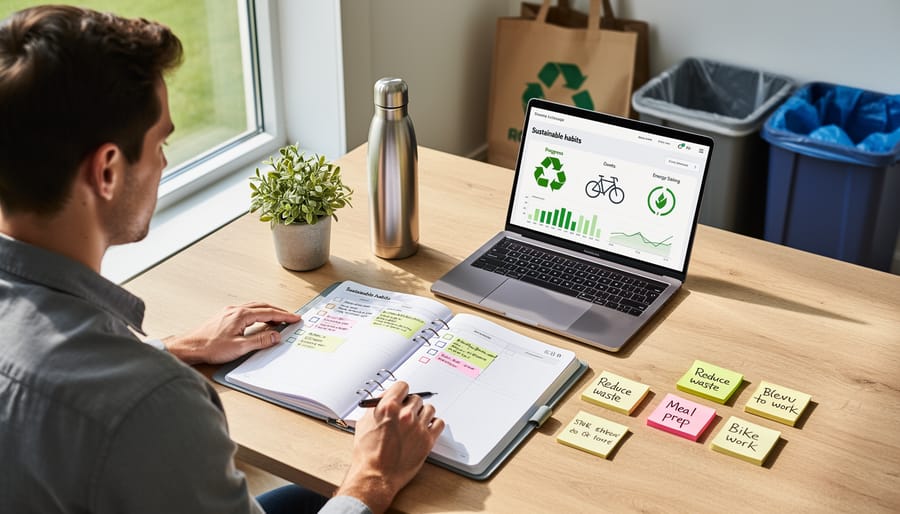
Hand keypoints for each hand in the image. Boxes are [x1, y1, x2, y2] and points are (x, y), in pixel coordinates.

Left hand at [162, 302, 300, 364]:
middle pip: (263, 306)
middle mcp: (236, 309)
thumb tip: (276, 336)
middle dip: (278, 312)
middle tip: (290, 318)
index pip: (269, 312)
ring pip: (254, 307)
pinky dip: (258, 313)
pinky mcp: (224, 316)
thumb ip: (260, 341)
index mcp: (241, 315)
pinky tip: (258, 321)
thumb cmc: (210, 347)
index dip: (284, 315)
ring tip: (277, 320)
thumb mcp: (239, 347)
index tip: (295, 318)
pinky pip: (247, 310)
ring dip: (268, 312)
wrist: (190, 347)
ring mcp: (229, 311)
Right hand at [335, 381, 443, 513]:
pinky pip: (439, 423)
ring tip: (415, 424)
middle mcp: (405, 414)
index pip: (403, 386)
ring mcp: (418, 427)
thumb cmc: (367, 454)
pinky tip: (425, 429)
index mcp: (388, 407)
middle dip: (411, 406)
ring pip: (429, 409)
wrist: (375, 476)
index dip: (401, 392)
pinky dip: (434, 424)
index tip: (402, 397)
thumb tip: (387, 397)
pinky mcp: (428, 440)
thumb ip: (377, 407)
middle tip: (406, 415)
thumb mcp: (365, 423)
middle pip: (416, 398)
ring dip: (423, 414)